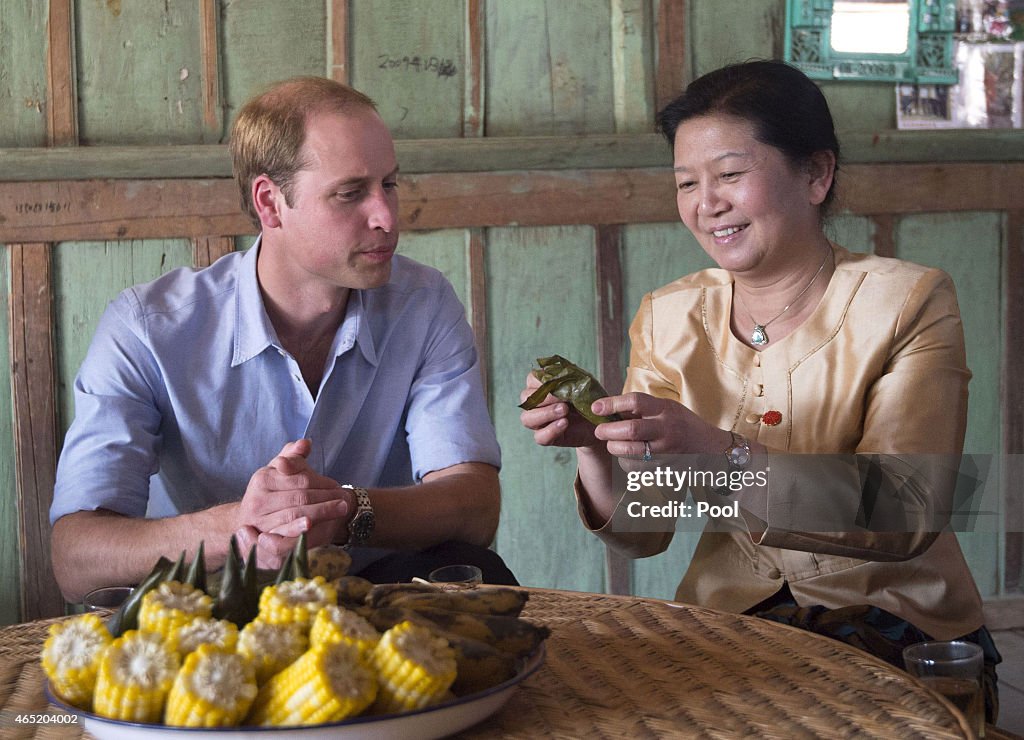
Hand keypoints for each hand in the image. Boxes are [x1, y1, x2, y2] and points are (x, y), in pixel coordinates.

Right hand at [236, 439, 349, 568]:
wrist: (249, 520)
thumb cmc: (272, 492)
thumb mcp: (280, 471)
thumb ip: (292, 456)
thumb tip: (305, 443)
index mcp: (262, 478)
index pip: (300, 479)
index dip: (321, 482)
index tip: (335, 484)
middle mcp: (258, 500)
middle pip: (301, 497)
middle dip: (326, 497)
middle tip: (344, 498)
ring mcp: (259, 521)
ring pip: (296, 514)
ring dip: (322, 511)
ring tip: (341, 508)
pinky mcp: (263, 541)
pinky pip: (283, 534)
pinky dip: (298, 530)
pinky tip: (311, 525)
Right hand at [519, 372, 600, 448]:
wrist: (599, 421)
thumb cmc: (589, 399)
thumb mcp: (584, 384)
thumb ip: (572, 378)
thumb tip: (562, 374)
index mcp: (542, 386)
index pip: (532, 379)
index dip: (543, 381)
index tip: (559, 384)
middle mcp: (536, 403)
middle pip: (526, 398)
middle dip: (544, 398)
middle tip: (564, 400)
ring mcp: (539, 421)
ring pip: (527, 418)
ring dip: (545, 414)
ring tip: (564, 411)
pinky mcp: (545, 437)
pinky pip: (539, 437)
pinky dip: (551, 430)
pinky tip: (565, 423)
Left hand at [590, 392, 719, 458]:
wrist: (710, 447)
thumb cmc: (683, 423)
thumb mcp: (667, 408)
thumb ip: (643, 408)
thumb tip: (610, 408)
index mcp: (665, 409)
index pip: (635, 401)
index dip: (612, 403)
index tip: (596, 407)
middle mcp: (666, 429)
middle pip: (631, 430)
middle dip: (608, 431)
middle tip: (599, 431)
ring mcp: (666, 450)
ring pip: (632, 452)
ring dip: (615, 448)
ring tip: (610, 444)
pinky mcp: (665, 467)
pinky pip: (638, 468)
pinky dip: (626, 462)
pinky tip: (625, 457)